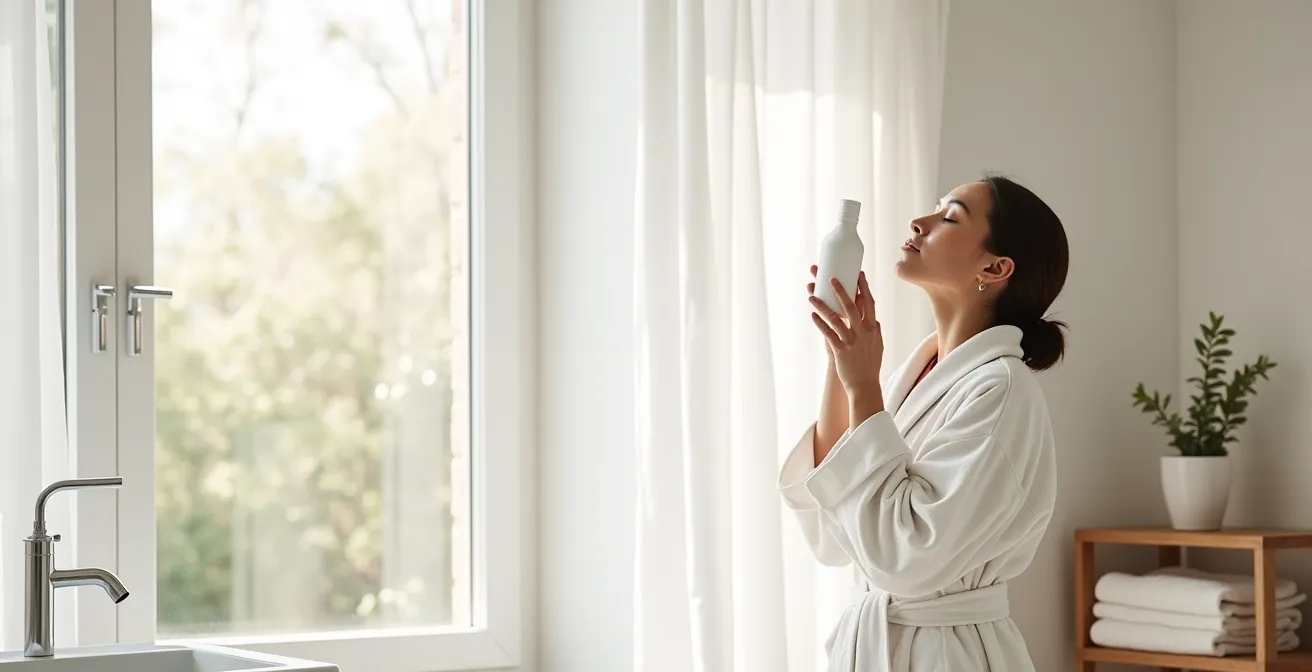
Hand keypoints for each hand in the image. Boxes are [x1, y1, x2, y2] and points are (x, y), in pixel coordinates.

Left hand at [808, 271, 882, 398]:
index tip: (858, 274)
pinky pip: (828, 333)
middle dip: (841, 290)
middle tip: (830, 278)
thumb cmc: (870, 365)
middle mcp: (863, 332)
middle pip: (852, 306)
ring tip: (811, 295)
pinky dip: (820, 323)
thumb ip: (876, 331)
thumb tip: (876, 320)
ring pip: (836, 318)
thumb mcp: (878, 345)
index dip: (863, 288)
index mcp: (873, 328)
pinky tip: (812, 315)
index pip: (869, 303)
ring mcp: (852, 341)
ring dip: (823, 305)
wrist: (864, 385)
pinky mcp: (840, 350)